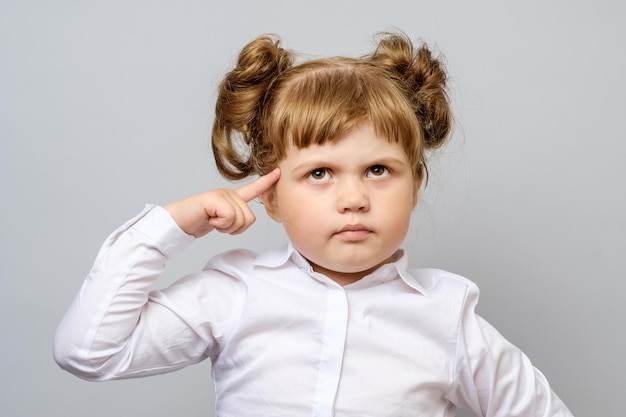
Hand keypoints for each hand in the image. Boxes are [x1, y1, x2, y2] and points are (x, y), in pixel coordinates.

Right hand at [163, 168, 279, 237]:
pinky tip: (209, 219)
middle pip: (250, 218)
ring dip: (226, 227)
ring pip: (241, 219)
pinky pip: (230, 218)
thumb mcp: (222, 221)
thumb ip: (236, 218)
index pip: (253, 189)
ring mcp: (222, 194)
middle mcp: (229, 193)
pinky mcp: (215, 198)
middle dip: (234, 228)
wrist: (177, 223)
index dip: (267, 181)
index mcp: (232, 197)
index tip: (279, 171)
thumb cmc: (197, 222)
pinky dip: (219, 225)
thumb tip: (248, 218)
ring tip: (212, 220)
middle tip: (217, 223)